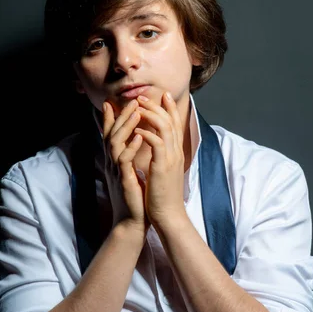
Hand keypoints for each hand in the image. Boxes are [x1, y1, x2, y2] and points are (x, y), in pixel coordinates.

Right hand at [102, 99, 148, 232]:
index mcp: (115, 161)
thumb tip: (132, 144)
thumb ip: (129, 158)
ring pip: (115, 143)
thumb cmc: (134, 198)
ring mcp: (116, 171)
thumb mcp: (130, 173)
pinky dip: (131, 147)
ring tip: (136, 111)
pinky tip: (138, 136)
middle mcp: (113, 163)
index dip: (112, 118)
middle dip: (121, 116)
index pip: (111, 134)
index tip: (114, 101)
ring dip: (126, 126)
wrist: (132, 221)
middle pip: (112, 133)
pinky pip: (124, 160)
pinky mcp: (123, 180)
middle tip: (132, 100)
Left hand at [134, 92, 185, 228]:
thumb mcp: (162, 171)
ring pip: (164, 127)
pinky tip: (136, 128)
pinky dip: (147, 132)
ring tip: (138, 106)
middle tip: (143, 96)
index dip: (168, 108)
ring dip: (151, 114)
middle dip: (157, 106)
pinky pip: (157, 142)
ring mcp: (171, 159)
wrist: (167, 215)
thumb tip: (154, 145)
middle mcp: (175, 152)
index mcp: (175, 153)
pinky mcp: (163, 166)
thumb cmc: (161, 195)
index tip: (161, 95)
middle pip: (170, 121)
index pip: (174, 125)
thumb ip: (161, 156)